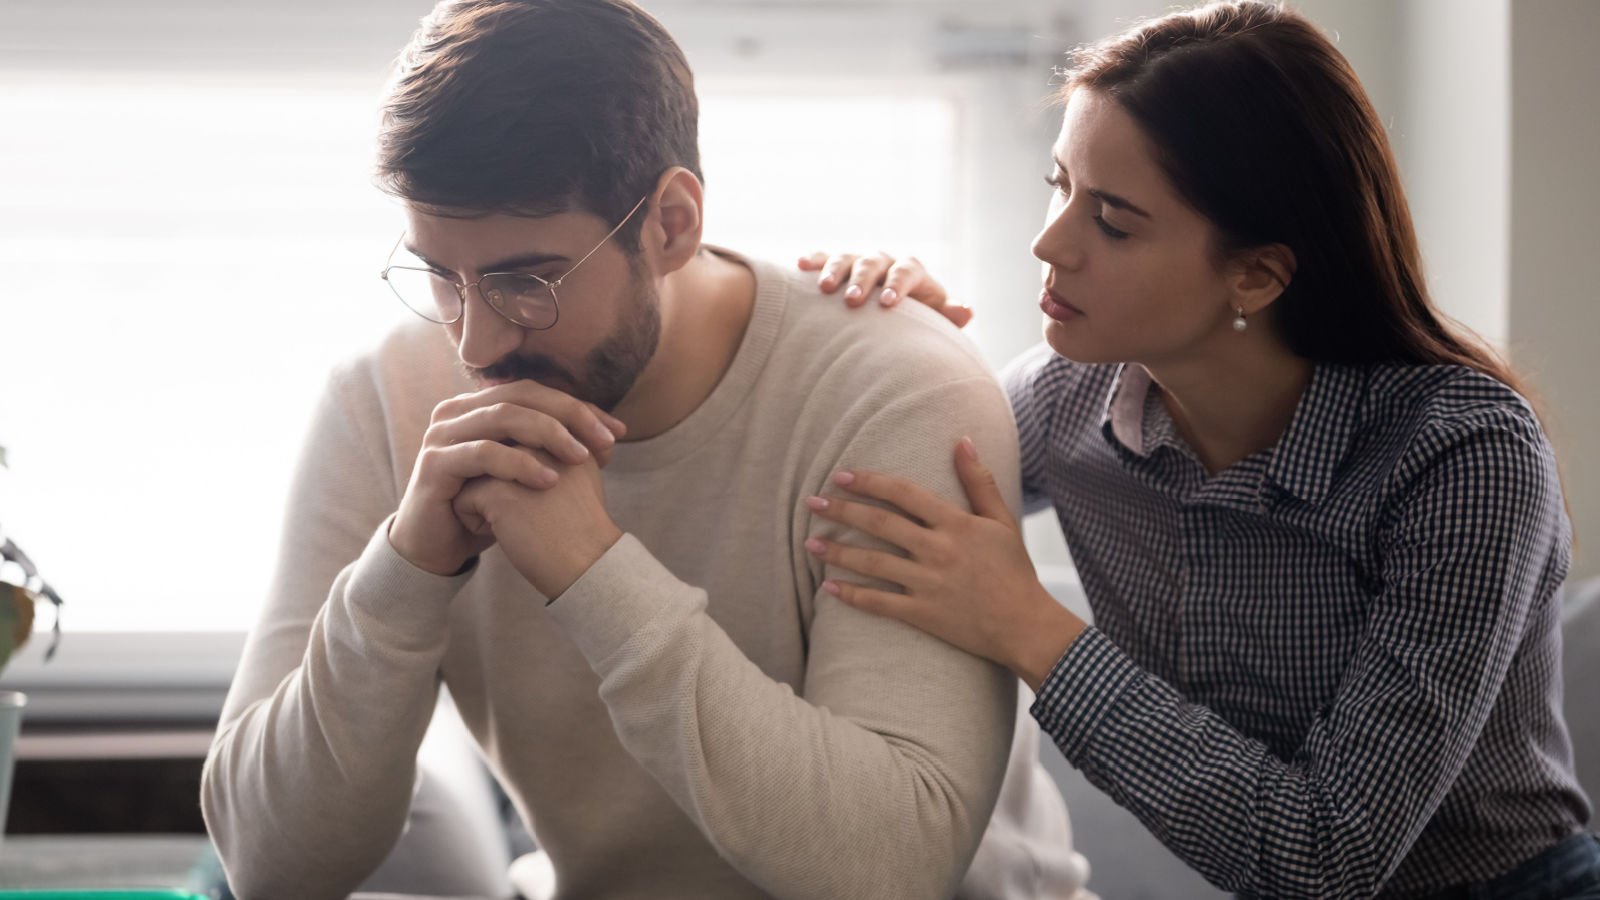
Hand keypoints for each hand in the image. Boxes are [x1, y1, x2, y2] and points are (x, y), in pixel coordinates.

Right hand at [389, 381, 625, 576]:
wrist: (438, 547)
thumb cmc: (486, 508)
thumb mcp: (526, 474)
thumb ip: (554, 449)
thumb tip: (609, 435)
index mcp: (480, 406)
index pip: (537, 393)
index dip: (579, 408)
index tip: (618, 432)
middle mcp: (458, 411)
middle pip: (522, 396)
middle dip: (569, 415)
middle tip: (605, 440)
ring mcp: (442, 434)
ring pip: (503, 417)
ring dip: (548, 434)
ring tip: (581, 458)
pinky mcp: (434, 464)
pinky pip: (483, 454)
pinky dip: (519, 464)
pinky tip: (548, 480)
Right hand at [797, 251, 972, 327]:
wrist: (890, 319)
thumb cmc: (913, 325)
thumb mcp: (932, 322)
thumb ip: (947, 317)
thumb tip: (966, 311)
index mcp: (911, 273)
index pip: (908, 271)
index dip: (898, 284)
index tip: (887, 304)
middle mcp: (885, 263)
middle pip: (875, 262)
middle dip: (863, 279)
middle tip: (852, 299)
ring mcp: (859, 263)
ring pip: (847, 258)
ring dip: (835, 270)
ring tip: (825, 289)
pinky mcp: (836, 267)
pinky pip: (824, 258)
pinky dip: (814, 260)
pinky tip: (800, 265)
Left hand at [803, 439, 1083, 690]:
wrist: (1025, 625)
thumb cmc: (1014, 570)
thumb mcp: (1002, 521)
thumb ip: (978, 481)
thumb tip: (963, 440)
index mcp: (955, 524)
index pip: (904, 494)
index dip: (870, 483)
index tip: (840, 476)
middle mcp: (938, 550)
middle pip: (880, 525)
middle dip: (842, 511)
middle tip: (811, 502)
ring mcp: (928, 583)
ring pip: (873, 563)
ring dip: (837, 552)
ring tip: (809, 542)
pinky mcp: (923, 614)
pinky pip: (880, 603)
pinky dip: (852, 595)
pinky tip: (828, 587)